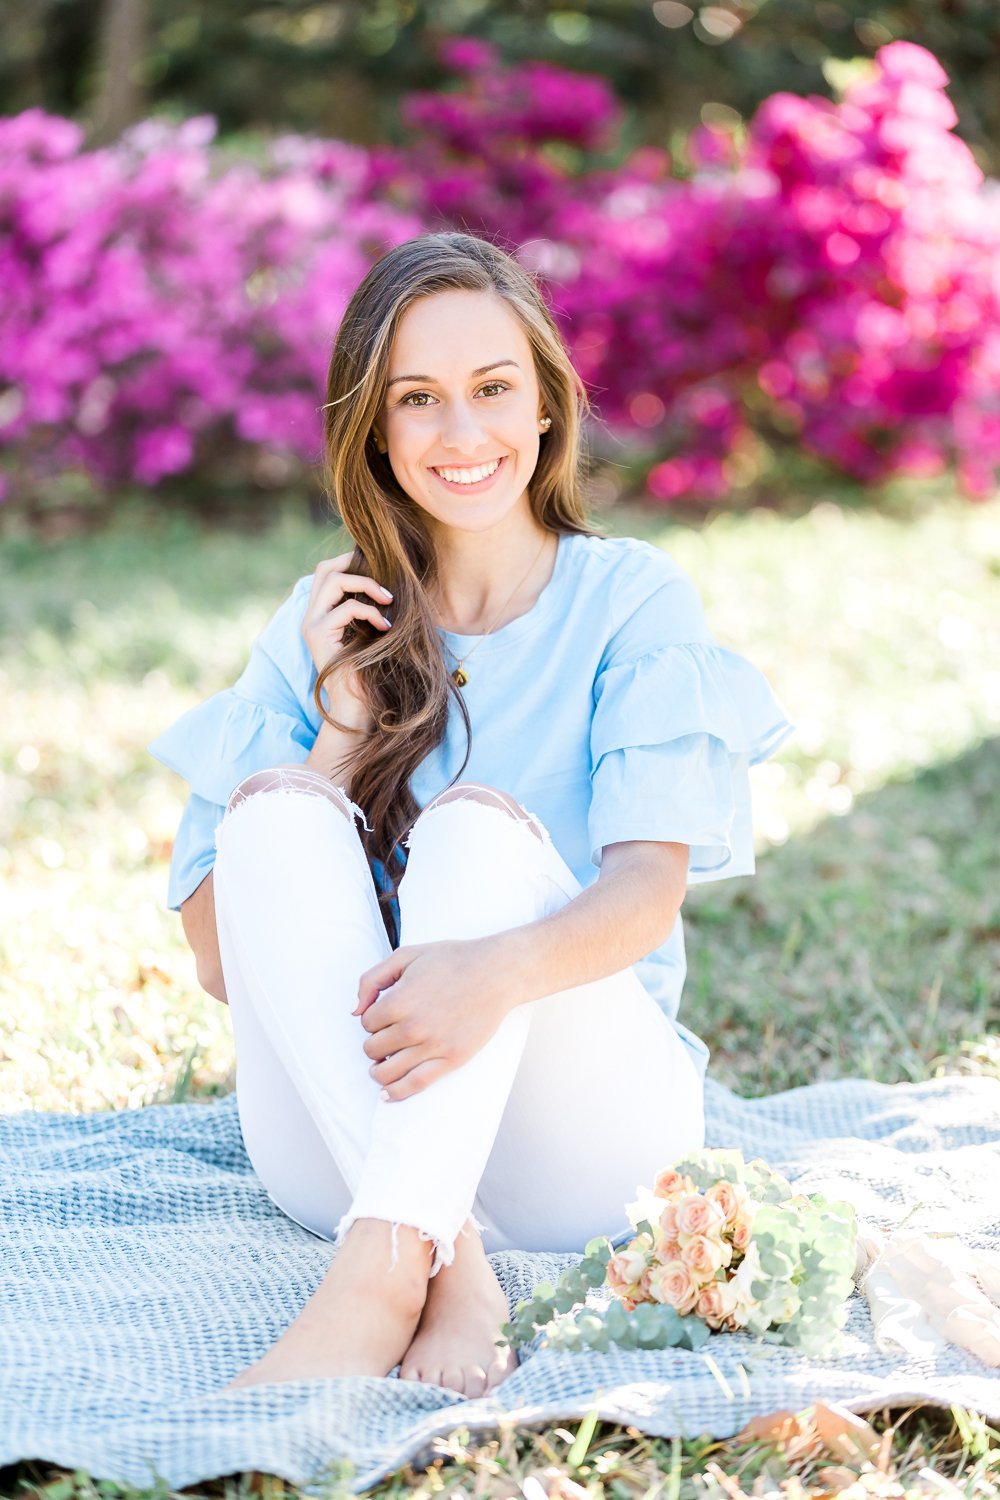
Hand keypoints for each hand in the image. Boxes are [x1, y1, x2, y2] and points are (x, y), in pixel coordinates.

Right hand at [301, 550, 394, 731]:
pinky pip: (346, 608)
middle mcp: (310, 617)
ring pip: (333, 581)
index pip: (326, 572)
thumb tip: (389, 579)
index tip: (379, 568)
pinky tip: (385, 627)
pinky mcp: (318, 636)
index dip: (349, 562)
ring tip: (389, 599)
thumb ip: (368, 607)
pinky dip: (370, 612)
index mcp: (320, 614)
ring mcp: (311, 625)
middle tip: (384, 580)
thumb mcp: (370, 631)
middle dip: (355, 565)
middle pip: (324, 569)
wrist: (356, 706)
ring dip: (366, 584)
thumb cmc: (369, 671)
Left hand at [354, 938, 515, 1100]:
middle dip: (375, 1042)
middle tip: (388, 1035)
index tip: (385, 1014)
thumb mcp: (406, 955)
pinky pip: (415, 1084)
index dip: (372, 1018)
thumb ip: (372, 979)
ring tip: (381, 1065)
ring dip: (378, 1070)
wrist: (496, 972)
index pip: (366, 1023)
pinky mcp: (451, 1059)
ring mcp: (433, 1046)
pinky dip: (395, 1092)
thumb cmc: (452, 960)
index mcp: (398, 1001)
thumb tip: (355, 1010)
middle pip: (373, 1049)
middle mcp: (412, 1027)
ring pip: (387, 1071)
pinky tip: (386, 1093)